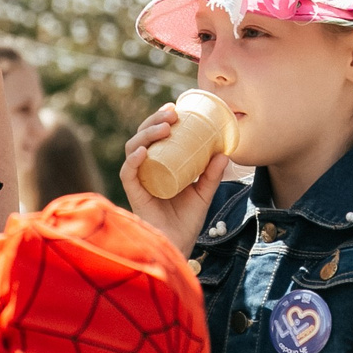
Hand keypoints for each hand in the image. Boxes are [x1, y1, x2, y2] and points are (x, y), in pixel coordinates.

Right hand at [119, 106, 227, 255]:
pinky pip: (127, 173)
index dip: (160, 119)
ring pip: (133, 149)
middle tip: (173, 114)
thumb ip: (212, 174)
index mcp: (159, 164)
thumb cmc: (187, 220)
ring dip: (146, 134)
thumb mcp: (204, 193)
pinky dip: (133, 161)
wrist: (179, 245)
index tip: (176, 108)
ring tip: (164, 128)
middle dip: (154, 121)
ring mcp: (138, 180)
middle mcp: (145, 169)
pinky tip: (143, 152)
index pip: (154, 136)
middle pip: (142, 137)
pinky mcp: (134, 194)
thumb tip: (225, 151)